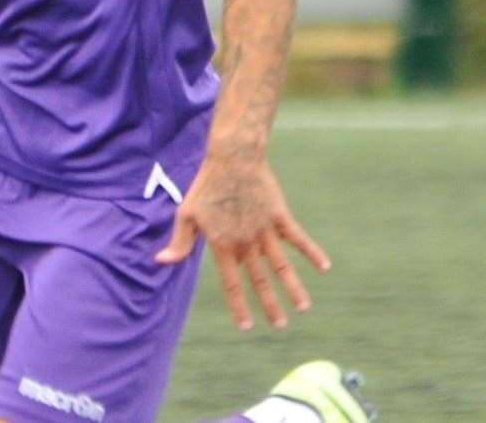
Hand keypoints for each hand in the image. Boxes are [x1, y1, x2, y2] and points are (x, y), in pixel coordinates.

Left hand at [155, 157, 328, 330]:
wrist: (232, 158)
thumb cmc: (205, 185)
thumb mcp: (186, 214)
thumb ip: (179, 242)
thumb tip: (160, 262)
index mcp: (223, 246)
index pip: (232, 285)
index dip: (239, 307)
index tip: (247, 327)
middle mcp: (246, 243)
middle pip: (260, 281)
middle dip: (270, 306)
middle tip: (280, 326)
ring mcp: (265, 230)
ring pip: (281, 266)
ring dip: (293, 288)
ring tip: (304, 308)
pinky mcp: (279, 216)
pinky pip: (298, 238)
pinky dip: (312, 252)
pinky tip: (325, 267)